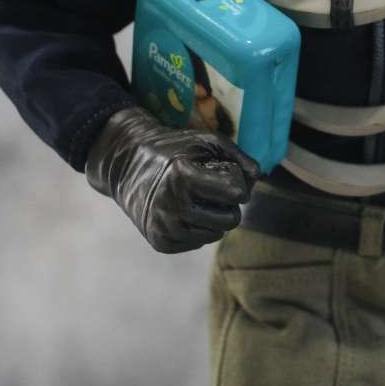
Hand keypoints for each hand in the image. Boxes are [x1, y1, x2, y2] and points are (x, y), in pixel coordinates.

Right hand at [85, 106, 259, 252]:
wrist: (127, 166)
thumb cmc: (175, 150)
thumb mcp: (207, 142)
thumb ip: (239, 158)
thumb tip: (256, 180)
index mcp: (183, 177)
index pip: (237, 194)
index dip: (238, 184)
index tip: (225, 176)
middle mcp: (172, 206)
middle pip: (231, 220)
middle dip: (229, 205)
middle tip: (214, 191)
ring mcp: (165, 228)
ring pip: (216, 234)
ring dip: (214, 218)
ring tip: (198, 200)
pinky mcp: (161, 243)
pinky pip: (199, 243)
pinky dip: (199, 228)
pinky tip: (185, 212)